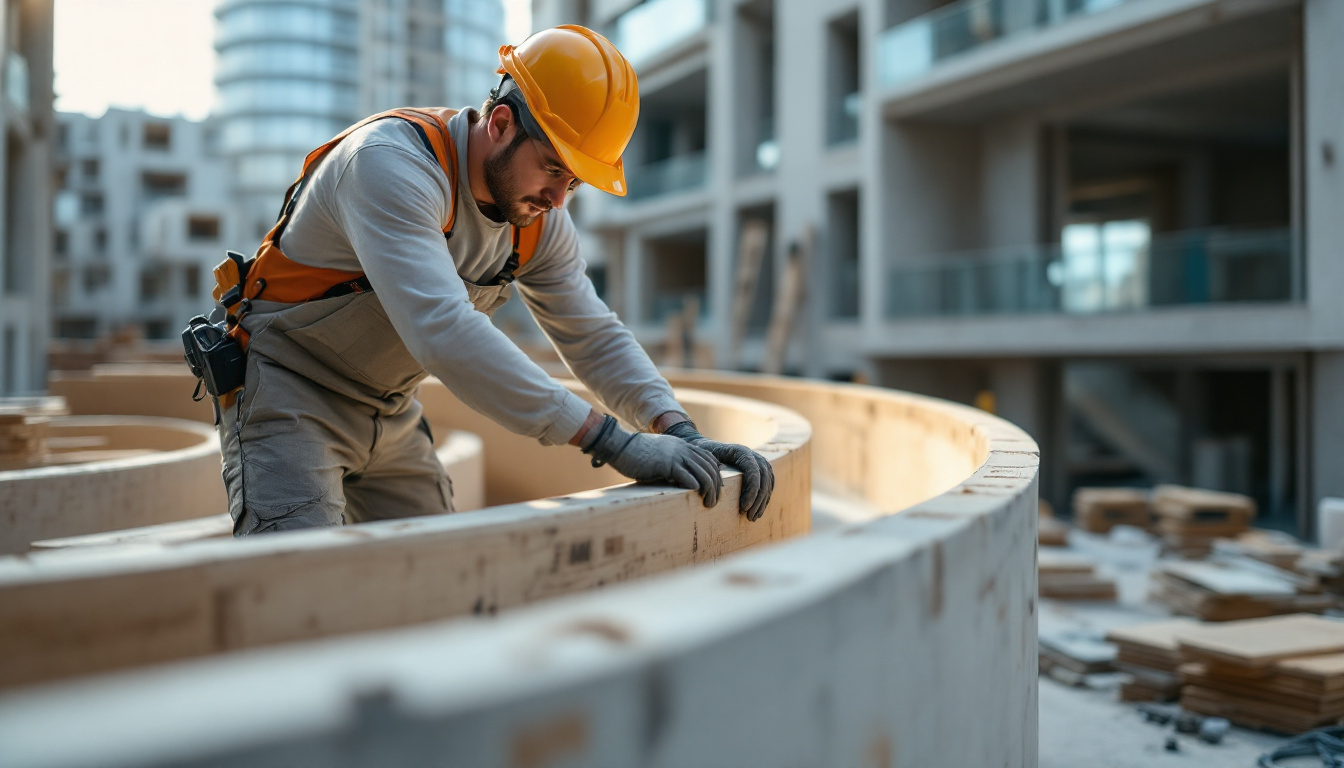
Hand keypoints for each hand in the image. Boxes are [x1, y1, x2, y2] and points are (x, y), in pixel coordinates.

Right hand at [581, 415, 721, 506]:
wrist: (620, 446)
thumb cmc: (636, 455)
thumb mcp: (659, 456)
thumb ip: (671, 463)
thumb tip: (677, 478)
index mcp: (682, 446)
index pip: (708, 459)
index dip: (716, 475)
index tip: (717, 489)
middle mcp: (683, 449)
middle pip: (710, 468)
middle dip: (716, 487)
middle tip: (714, 502)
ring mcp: (676, 456)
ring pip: (703, 474)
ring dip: (709, 492)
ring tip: (708, 505)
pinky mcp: (666, 464)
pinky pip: (687, 477)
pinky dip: (695, 487)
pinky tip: (695, 497)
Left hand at [663, 420, 773, 520]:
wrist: (706, 447)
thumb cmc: (702, 455)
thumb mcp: (704, 459)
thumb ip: (712, 469)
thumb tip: (718, 486)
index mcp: (741, 451)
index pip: (754, 471)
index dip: (752, 490)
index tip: (743, 507)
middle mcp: (753, 455)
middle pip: (764, 478)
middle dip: (758, 499)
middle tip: (749, 516)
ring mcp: (759, 461)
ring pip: (768, 482)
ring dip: (762, 502)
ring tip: (752, 518)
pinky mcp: (760, 470)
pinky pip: (768, 484)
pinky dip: (764, 499)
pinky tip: (757, 512)